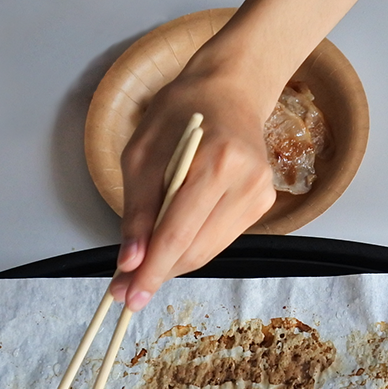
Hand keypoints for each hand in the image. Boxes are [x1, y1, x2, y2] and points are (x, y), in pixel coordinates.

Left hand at [110, 43, 278, 309]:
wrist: (229, 91)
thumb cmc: (179, 112)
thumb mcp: (142, 153)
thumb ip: (138, 210)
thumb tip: (130, 262)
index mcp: (218, 162)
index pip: (180, 233)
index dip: (151, 270)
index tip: (127, 297)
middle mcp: (248, 183)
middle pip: (197, 249)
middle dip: (158, 272)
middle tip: (124, 289)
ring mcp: (260, 196)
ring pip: (209, 251)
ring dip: (173, 263)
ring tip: (141, 267)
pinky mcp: (263, 203)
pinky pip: (219, 239)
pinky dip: (191, 245)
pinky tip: (172, 239)